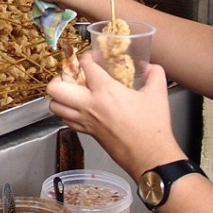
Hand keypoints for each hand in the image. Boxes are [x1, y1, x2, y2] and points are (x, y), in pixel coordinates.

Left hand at [47, 53, 183, 178]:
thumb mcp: (158, 94)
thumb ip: (155, 74)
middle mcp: (88, 104)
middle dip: (59, 77)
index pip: (84, 65)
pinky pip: (65, 119)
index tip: (92, 57)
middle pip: (55, 88)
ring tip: (71, 91)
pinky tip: (78, 107)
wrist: (149, 155)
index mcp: (105, 90)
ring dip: (59, 96)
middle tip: (71, 75)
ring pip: (54, 106)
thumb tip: (150, 66)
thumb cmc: (152, 126)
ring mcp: (84, 120)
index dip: (86, 57)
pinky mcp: (86, 132)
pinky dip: (66, 111)